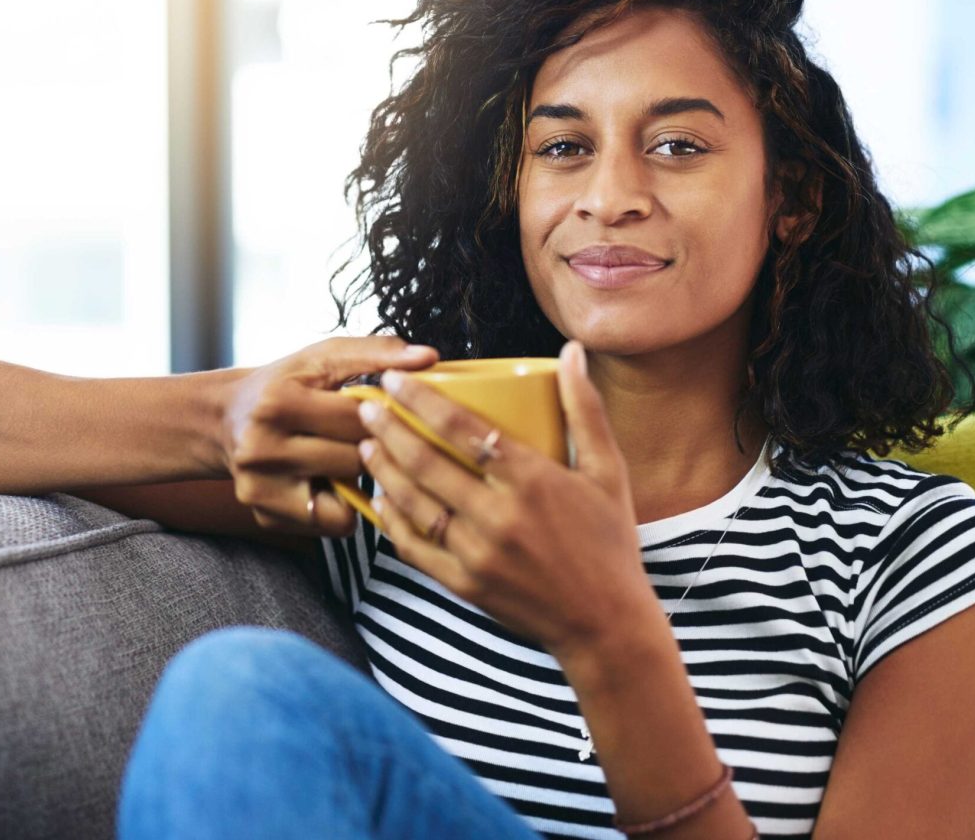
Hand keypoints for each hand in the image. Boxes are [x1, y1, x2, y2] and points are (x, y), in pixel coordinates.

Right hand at [221, 336, 438, 535]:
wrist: (224, 420)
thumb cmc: (284, 384)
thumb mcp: (322, 357)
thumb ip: (376, 353)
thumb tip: (429, 358)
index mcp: (278, 402)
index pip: (358, 417)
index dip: (384, 414)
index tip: (390, 409)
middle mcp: (262, 448)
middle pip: (355, 459)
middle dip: (373, 446)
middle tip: (370, 435)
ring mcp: (260, 488)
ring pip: (349, 497)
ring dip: (360, 478)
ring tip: (348, 456)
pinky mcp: (265, 516)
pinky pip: (333, 524)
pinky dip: (343, 506)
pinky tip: (333, 483)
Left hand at [355, 340, 657, 658]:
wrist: (606, 624)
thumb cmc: (610, 542)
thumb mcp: (608, 471)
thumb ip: (585, 408)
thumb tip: (573, 350)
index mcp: (534, 481)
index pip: (464, 430)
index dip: (422, 402)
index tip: (395, 380)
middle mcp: (500, 516)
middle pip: (428, 464)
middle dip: (389, 431)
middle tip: (364, 407)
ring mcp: (479, 554)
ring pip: (415, 504)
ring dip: (383, 472)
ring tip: (364, 446)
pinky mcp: (465, 585)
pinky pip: (416, 548)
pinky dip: (392, 522)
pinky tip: (380, 500)